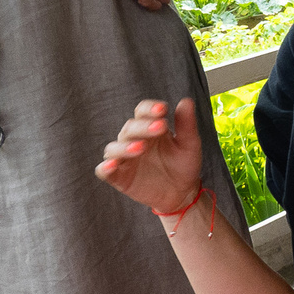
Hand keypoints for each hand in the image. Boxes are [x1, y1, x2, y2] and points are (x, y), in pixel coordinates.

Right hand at [95, 98, 203, 213]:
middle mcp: (133, 139)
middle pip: (130, 128)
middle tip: (160, 127)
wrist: (182, 192)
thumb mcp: (189, 144)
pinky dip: (105, 167)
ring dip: (125, 146)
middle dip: (143, 127)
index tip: (163, 109)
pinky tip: (112, 165)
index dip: (150, 109)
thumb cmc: (183, 164)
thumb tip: (186, 101)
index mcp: (149, 127)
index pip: (142, 111)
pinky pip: (104, 170)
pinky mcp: (118, 177)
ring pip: (114, 148)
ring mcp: (124, 158)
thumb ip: (186, 124)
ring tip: (141, 147)